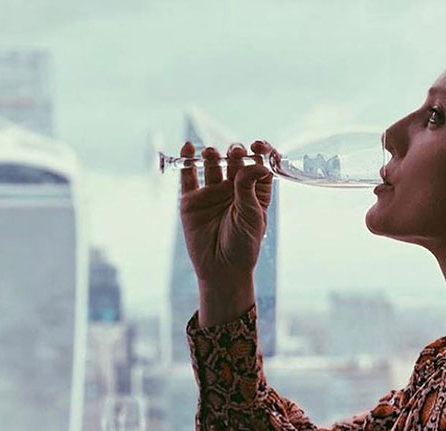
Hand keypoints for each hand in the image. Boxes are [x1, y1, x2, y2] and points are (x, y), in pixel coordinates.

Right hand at [179, 140, 274, 325]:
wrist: (220, 270)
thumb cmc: (243, 245)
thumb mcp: (251, 215)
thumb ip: (248, 187)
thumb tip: (253, 162)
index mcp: (254, 192)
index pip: (258, 164)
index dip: (259, 151)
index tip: (257, 146)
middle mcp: (233, 189)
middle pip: (234, 161)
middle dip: (235, 152)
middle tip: (235, 153)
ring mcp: (211, 193)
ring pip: (211, 165)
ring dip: (211, 154)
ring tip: (211, 154)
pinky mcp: (191, 201)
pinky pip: (187, 176)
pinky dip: (186, 160)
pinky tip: (187, 148)